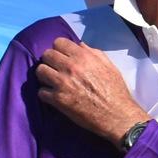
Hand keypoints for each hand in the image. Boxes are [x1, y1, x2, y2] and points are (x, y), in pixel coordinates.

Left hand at [34, 37, 148, 142]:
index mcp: (84, 57)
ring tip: (52, 81)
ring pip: (40, 71)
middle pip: (47, 55)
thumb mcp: (109, 66)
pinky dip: (46, 94)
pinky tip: (54, 96)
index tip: (62, 56)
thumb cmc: (116, 91)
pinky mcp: (58, 99)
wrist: (116, 116)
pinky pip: (41, 92)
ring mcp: (62, 83)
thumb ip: (94, 53)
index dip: (60, 49)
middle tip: (56, 69)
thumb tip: (79, 46)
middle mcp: (71, 67)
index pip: (59, 42)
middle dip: (51, 61)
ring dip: (45, 76)